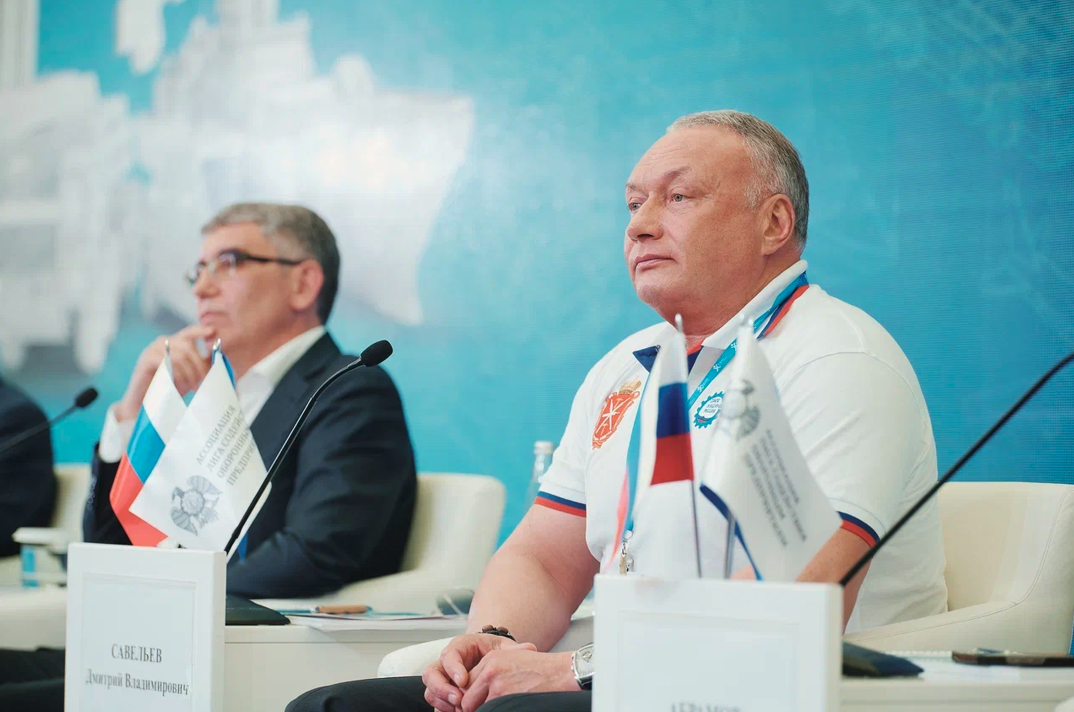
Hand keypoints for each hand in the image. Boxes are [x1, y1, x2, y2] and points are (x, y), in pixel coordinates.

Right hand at [114, 325, 214, 420]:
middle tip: (205, 381)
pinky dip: (177, 375)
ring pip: (180, 355)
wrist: (146, 404)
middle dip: (200, 365)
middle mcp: (163, 343)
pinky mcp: (145, 360)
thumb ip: (201, 364)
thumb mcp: (190, 374)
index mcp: (174, 343)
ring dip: (190, 373)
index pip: (188, 332)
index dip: (200, 330)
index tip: (213, 331)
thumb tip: (219, 354)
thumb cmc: (170, 388)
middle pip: (188, 346)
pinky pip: (167, 362)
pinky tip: (179, 385)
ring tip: (194, 388)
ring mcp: (152, 350)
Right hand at [421, 634, 517, 711]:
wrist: (492, 660)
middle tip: (458, 698)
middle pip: (432, 673)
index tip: (463, 681)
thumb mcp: (504, 649)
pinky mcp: (445, 694)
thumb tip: (530, 647)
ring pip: (430, 690)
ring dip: (442, 701)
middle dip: (442, 687)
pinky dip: (444, 710)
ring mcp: (444, 679)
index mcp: (460, 647)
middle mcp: (447, 663)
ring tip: (459, 709)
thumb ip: (514, 650)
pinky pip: (437, 704)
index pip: (449, 655)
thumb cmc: (496, 652)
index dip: (453, 668)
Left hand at [460, 648, 576, 711]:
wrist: (561, 672)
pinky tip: (505, 710)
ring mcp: (496, 684)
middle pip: (466, 697)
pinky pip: (489, 710)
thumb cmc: (541, 669)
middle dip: (472, 708)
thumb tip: (477, 693)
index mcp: (490, 659)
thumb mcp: (513, 661)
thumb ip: (493, 673)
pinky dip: (494, 711)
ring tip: (496, 709)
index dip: (469, 697)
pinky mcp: (504, 698)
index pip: (467, 683)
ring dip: (482, 711)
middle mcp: (489, 670)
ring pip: (474, 707)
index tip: (475, 705)